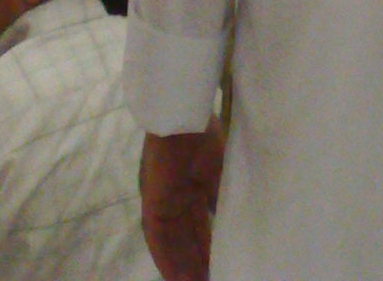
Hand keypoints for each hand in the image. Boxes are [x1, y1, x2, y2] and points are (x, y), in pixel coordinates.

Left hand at [142, 125, 223, 280]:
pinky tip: (173, 275)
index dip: (207, 244)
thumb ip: (221, 192)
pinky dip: (164, 257)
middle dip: (196, 259)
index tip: (218, 263)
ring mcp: (162, 199)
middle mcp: (175, 195)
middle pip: (186, 235)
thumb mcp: (220, 168)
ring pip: (172, 240)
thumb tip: (231, 217)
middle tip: (207, 279)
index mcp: (193, 183)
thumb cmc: (205, 134)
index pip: (200, 221)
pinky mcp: (151, 203)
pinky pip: (156, 237)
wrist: (184, 117)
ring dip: (181, 264)